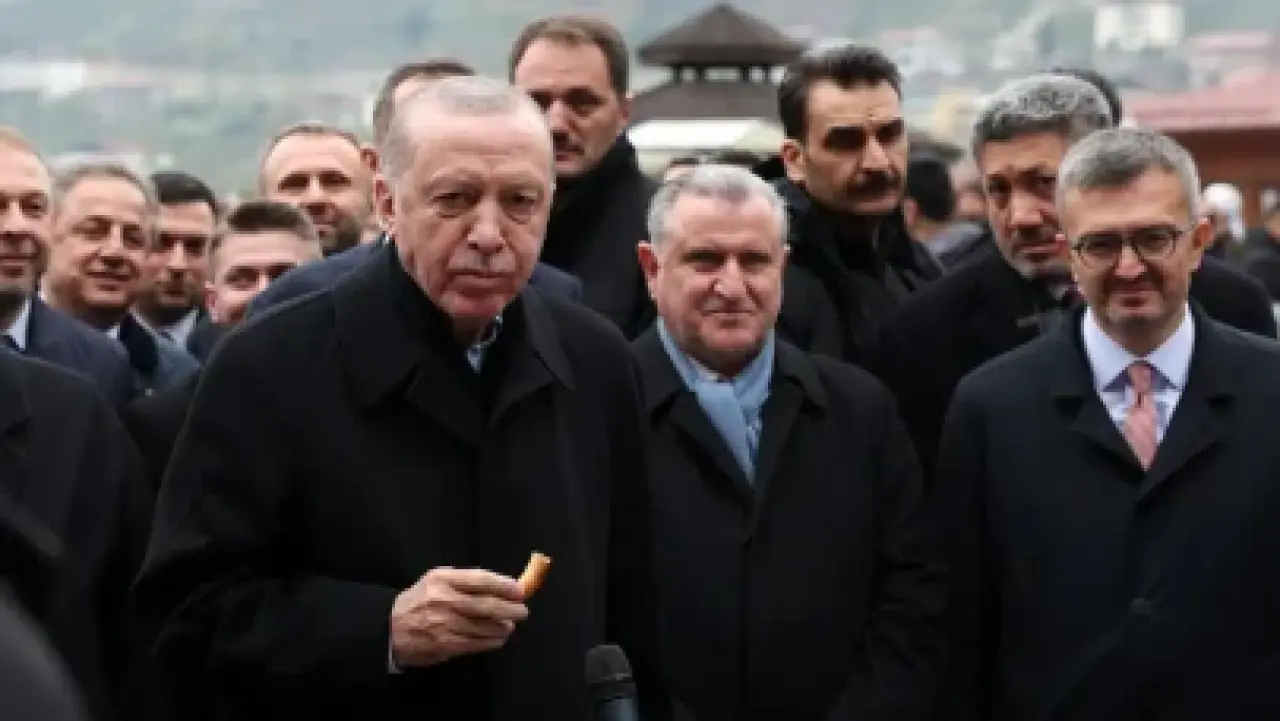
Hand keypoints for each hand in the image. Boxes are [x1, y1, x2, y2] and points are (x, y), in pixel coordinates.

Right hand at [390, 567, 528, 668]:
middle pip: (487, 604)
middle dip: (511, 609)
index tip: (519, 590)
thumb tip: (502, 586)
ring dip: (503, 627)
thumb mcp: (437, 581)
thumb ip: (466, 581)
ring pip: (485, 626)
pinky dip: (491, 641)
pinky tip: (498, 639)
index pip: (481, 579)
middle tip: (523, 611)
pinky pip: (476, 643)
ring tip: (510, 626)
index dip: (504, 585)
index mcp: (442, 579)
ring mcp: (444, 624)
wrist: (390, 627)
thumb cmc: (420, 600)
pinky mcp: (445, 644)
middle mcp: (444, 599)